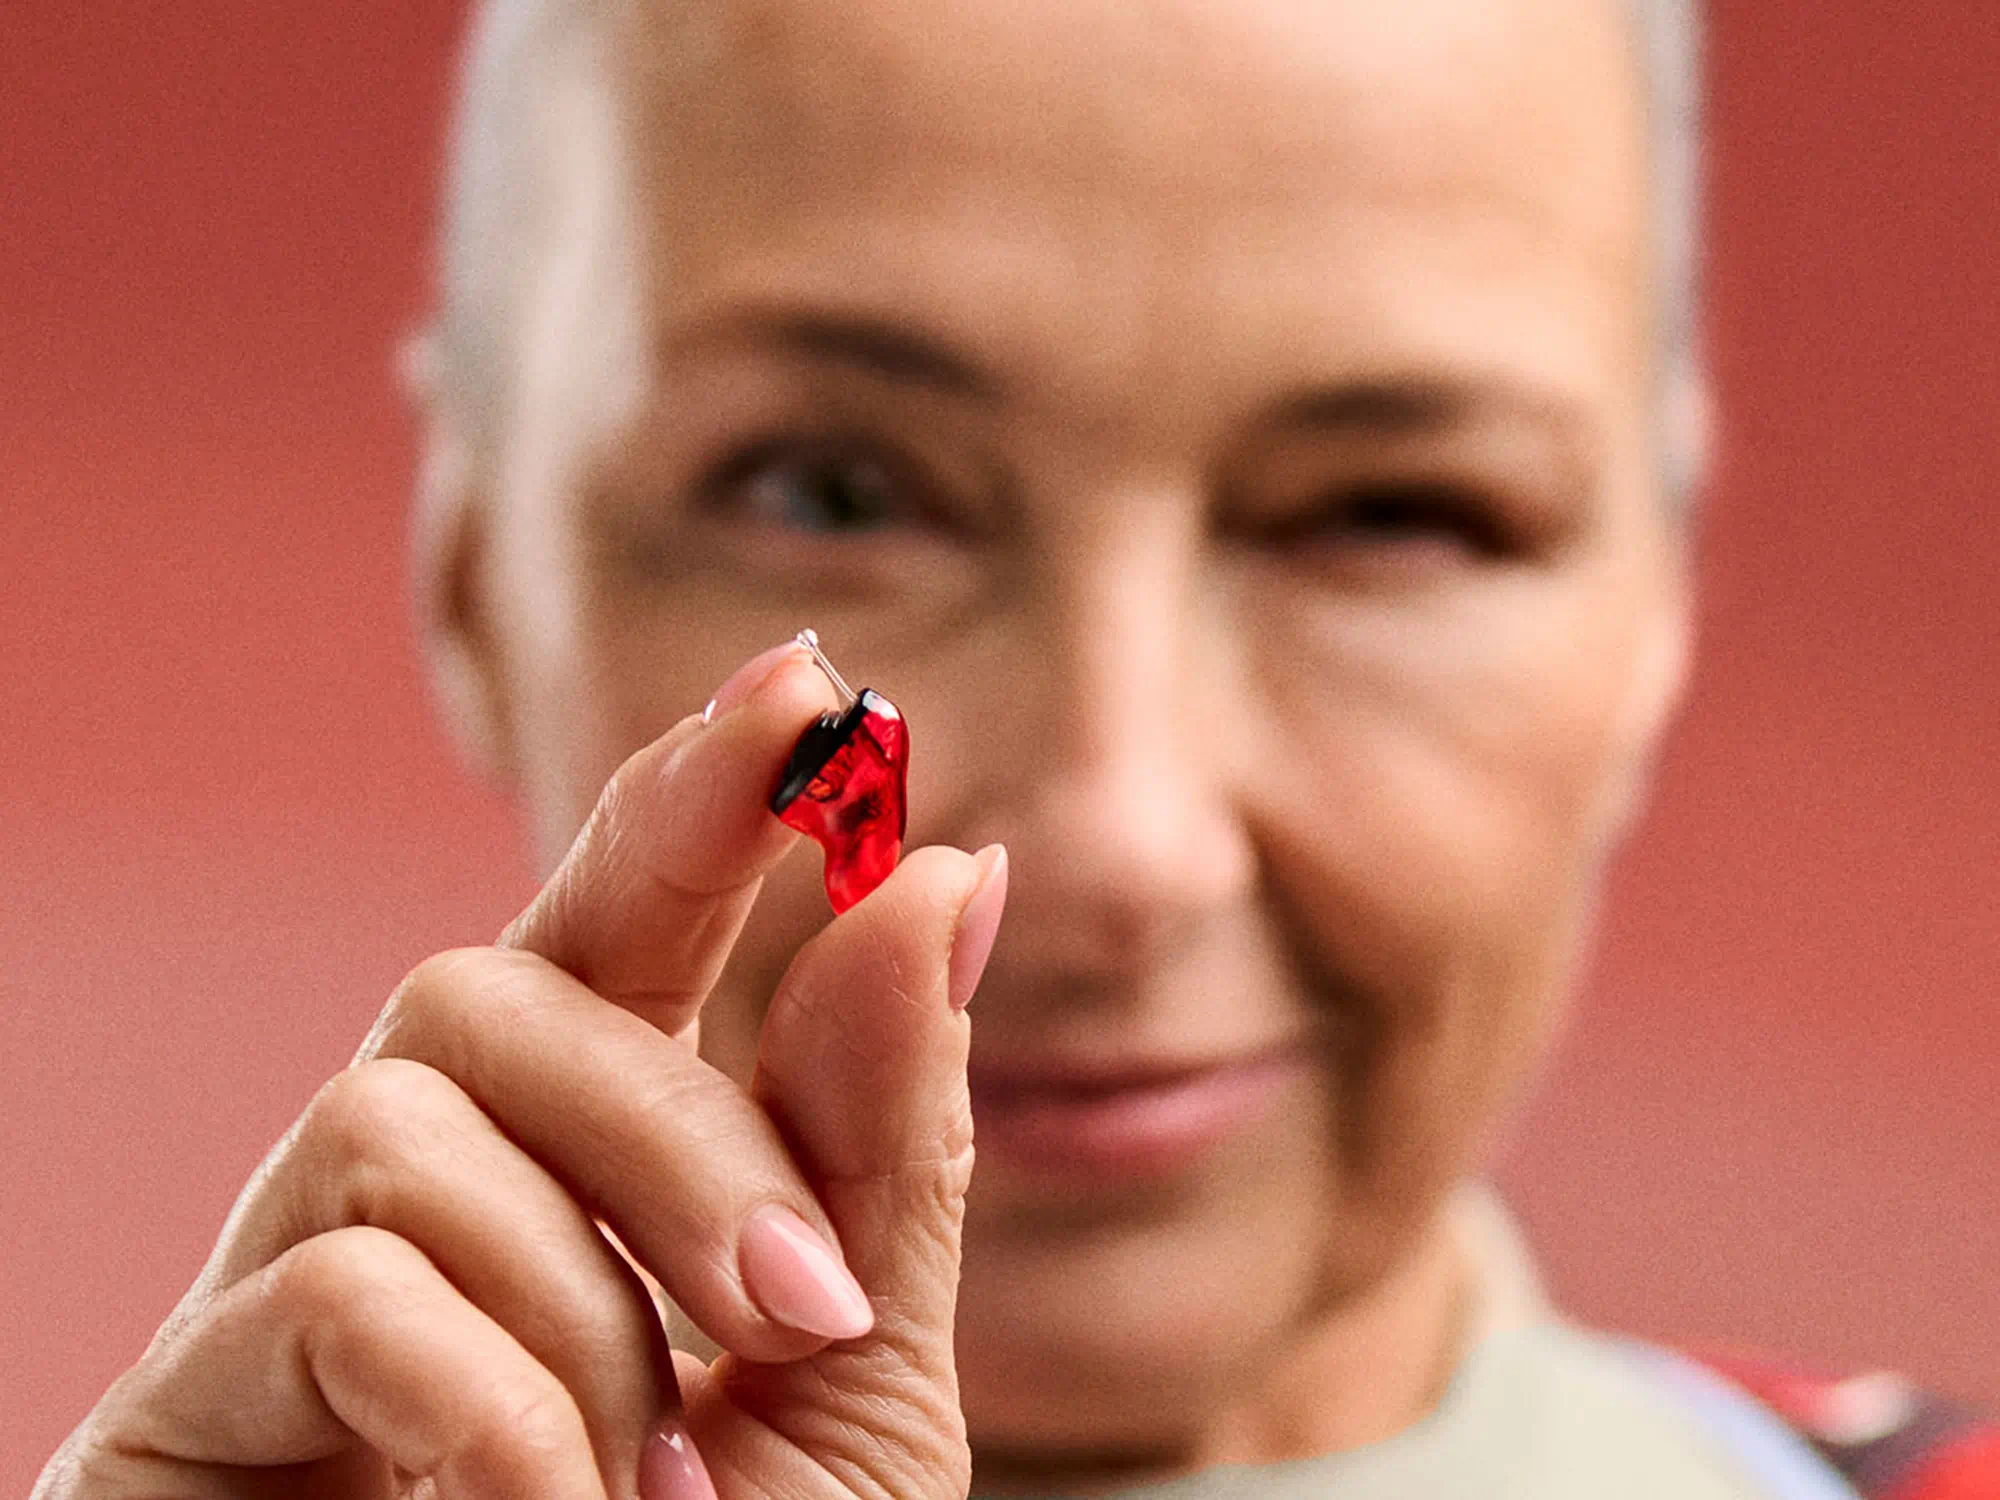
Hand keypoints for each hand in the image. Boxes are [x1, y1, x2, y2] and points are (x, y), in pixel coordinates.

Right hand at [35, 644, 1006, 1499]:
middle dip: (686, 1129)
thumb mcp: (847, 1389)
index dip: (697, 789)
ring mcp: (283, 1281)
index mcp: (579, 1163)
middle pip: (507, 976)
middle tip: (797, 1318)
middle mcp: (419, 1180)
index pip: (622, 917)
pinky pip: (337, 1283)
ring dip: (586, 1299)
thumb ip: (883, 1147)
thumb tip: (944, 877)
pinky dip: (489, 1406)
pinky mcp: (175, 1408)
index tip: (808, 684)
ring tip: (639, 1496)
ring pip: (412, 1104)